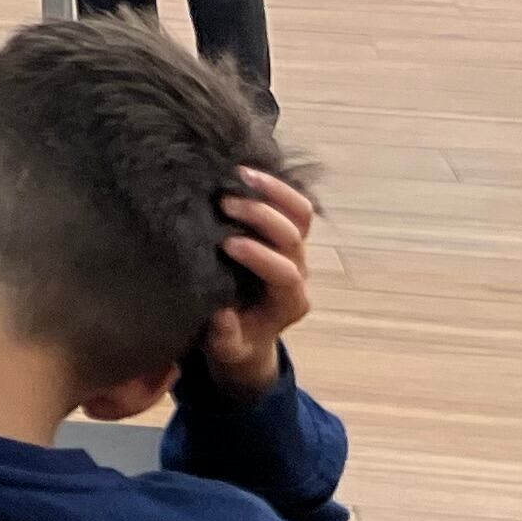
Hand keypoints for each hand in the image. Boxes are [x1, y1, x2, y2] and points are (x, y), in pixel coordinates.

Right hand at [192, 170, 317, 396]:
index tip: (226, 245)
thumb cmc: (236, 341)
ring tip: (239, 174)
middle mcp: (299, 271)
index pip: (285, 273)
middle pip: (294, 236)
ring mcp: (295, 248)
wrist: (248, 334)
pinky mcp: (285, 231)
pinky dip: (271, 185)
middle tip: (225, 204)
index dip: (260, 256)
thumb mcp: (227, 349)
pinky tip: (242, 171)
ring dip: (273, 191)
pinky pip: (291, 203)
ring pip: (301, 213)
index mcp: (289, 302)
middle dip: (262, 217)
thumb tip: (220, 314)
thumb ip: (225, 337)